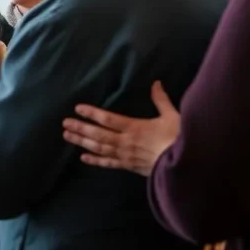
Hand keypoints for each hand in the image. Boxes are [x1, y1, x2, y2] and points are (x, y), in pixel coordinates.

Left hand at [61, 81, 180, 176]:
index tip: (78, 108)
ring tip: (67, 136)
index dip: (92, 113)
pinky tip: (83, 158)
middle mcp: (125, 141)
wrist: (184, 167)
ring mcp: (125, 155)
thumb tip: (156, 83)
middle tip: (65, 124)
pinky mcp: (128, 166)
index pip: (108, 119)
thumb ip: (161, 100)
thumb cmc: (178, 139)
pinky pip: (108, 164)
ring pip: (99, 148)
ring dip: (82, 142)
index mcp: (134, 127)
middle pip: (98, 134)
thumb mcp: (172, 116)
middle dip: (80, 128)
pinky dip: (95, 160)